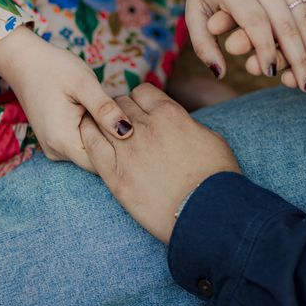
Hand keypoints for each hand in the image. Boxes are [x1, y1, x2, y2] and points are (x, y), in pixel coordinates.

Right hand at [0, 26, 133, 170]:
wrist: (25, 61)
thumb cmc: (55, 68)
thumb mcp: (84, 83)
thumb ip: (104, 108)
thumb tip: (127, 131)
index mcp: (63, 141)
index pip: (103, 163)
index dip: (122, 148)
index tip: (132, 125)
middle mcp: (57, 151)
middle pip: (97, 159)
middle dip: (114, 142)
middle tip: (124, 113)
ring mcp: (55, 147)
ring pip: (90, 152)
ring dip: (104, 136)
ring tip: (109, 110)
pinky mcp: (56, 140)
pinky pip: (81, 144)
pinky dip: (93, 132)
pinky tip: (97, 113)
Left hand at [79, 84, 241, 243]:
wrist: (208, 214)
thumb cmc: (217, 178)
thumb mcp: (211, 138)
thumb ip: (187, 124)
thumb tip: (178, 123)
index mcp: (170, 114)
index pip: (142, 91)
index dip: (141, 100)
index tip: (141, 110)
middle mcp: (145, 127)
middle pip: (120, 104)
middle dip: (122, 110)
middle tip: (123, 123)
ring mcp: (127, 152)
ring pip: (101, 121)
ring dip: (102, 122)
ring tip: (104, 129)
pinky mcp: (115, 177)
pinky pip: (92, 147)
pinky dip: (89, 137)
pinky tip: (90, 139)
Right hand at [209, 0, 305, 87]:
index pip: (273, 3)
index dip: (248, 10)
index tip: (225, 18)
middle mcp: (305, 22)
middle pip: (273, 31)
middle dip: (250, 38)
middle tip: (234, 45)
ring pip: (285, 55)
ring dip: (268, 61)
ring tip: (254, 66)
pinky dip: (295, 78)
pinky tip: (286, 80)